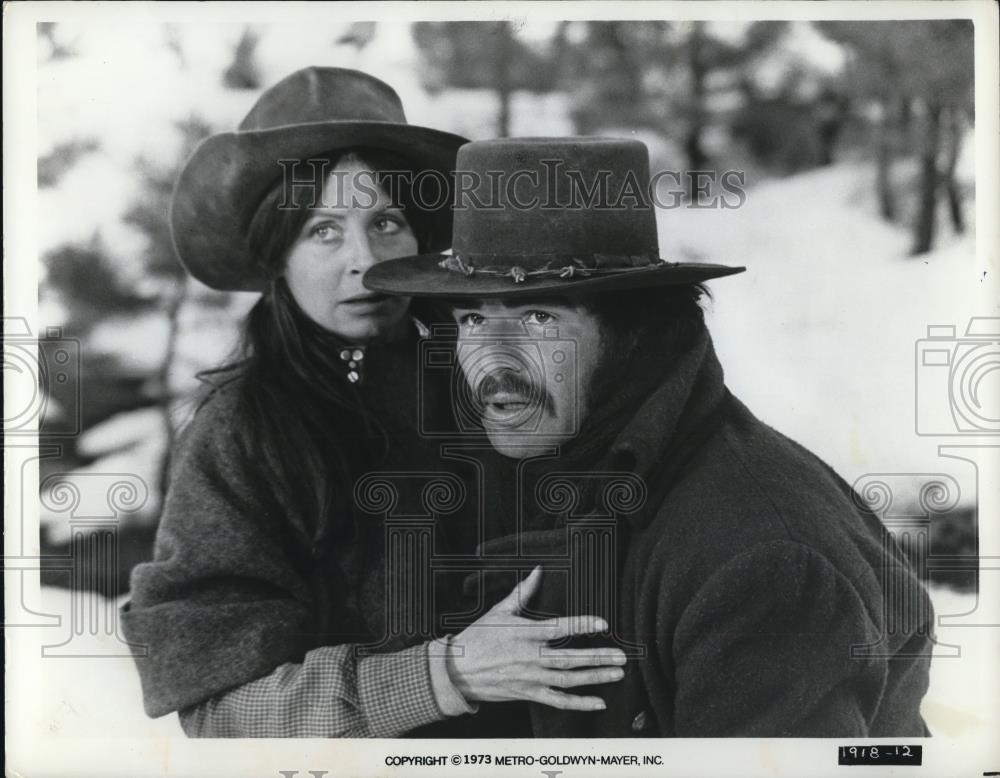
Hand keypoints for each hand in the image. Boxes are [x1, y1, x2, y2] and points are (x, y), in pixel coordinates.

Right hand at [446, 566, 625, 711]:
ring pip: (568, 680)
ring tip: (618, 673)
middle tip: (622, 656)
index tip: (603, 623)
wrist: (456, 671)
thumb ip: (522, 593)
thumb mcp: (498, 612)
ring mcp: (529, 678)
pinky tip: (599, 702)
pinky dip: (579, 703)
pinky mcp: (527, 693)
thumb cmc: (478, 637)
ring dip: (595, 677)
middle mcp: (529, 657)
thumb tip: (538, 570)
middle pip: (569, 659)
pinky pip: (557, 701)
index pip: (558, 629)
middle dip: (598, 658)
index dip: (581, 625)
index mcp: (524, 634)